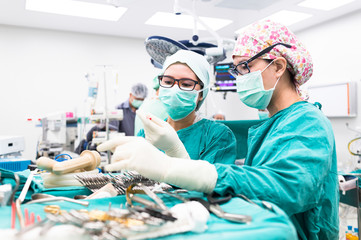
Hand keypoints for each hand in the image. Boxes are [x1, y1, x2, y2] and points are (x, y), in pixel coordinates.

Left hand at [97, 137, 216, 192]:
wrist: (167, 167)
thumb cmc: (156, 161)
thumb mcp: (144, 149)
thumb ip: (131, 148)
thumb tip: (115, 150)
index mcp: (138, 140)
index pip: (119, 140)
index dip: (107, 143)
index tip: (99, 147)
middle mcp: (136, 144)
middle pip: (117, 149)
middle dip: (114, 157)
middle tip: (115, 163)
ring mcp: (135, 153)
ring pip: (117, 156)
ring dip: (114, 163)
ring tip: (118, 167)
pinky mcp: (135, 163)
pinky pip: (118, 165)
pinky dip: (111, 167)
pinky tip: (108, 169)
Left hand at [136, 110, 189, 157]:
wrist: (172, 146)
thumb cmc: (170, 133)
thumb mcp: (166, 125)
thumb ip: (156, 119)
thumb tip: (146, 114)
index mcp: (160, 132)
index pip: (148, 123)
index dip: (142, 116)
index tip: (137, 111)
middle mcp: (154, 137)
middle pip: (146, 125)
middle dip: (147, 120)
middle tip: (152, 119)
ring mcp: (151, 141)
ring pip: (145, 129)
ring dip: (149, 126)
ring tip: (158, 130)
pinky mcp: (149, 143)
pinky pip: (146, 133)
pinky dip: (149, 131)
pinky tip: (156, 134)